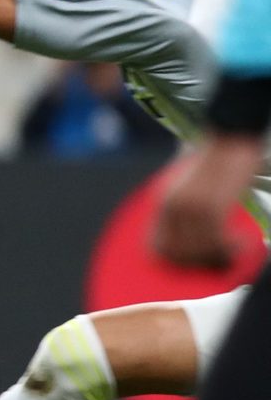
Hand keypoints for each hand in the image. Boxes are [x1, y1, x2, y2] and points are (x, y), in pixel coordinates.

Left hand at [154, 134, 262, 267]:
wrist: (230, 135)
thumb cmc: (213, 159)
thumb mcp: (186, 184)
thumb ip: (181, 206)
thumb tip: (186, 234)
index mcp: (162, 202)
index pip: (155, 246)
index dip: (174, 261)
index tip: (195, 262)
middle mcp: (171, 207)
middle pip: (177, 254)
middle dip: (199, 264)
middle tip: (220, 258)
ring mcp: (190, 207)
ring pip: (198, 251)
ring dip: (220, 256)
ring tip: (236, 248)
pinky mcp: (212, 206)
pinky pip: (218, 241)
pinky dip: (232, 247)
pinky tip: (243, 241)